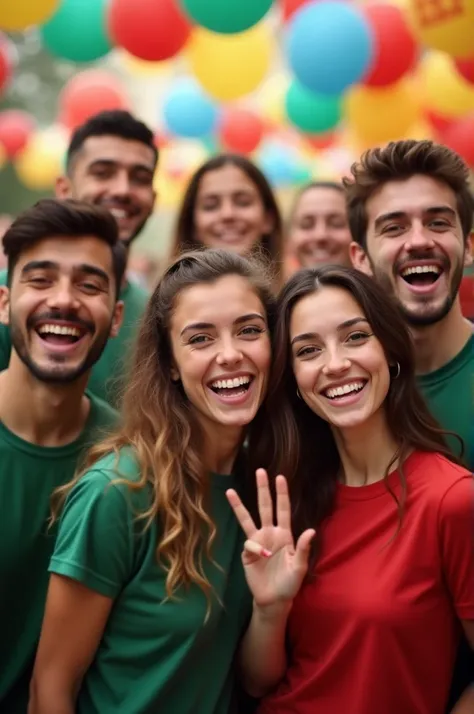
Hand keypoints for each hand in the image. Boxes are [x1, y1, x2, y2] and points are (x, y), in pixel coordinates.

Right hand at [226, 469, 314, 609]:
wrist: (274, 600)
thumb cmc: (290, 584)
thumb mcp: (300, 568)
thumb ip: (303, 549)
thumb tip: (311, 530)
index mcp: (285, 534)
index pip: (283, 509)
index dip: (282, 494)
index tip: (280, 477)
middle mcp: (270, 533)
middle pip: (265, 507)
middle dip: (263, 489)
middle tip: (260, 471)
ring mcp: (257, 542)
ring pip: (247, 519)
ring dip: (239, 505)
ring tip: (230, 491)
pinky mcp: (248, 553)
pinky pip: (249, 544)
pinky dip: (256, 548)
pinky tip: (262, 557)